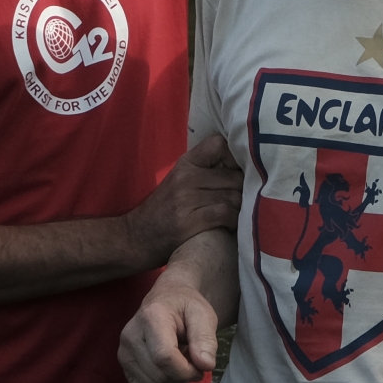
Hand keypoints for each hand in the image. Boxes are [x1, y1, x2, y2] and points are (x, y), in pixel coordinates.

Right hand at [119, 279, 219, 382]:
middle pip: (160, 377)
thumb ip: (205, 338)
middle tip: (193, 362)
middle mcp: (130, 337)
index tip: (202, 365)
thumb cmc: (186, 307)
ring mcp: (124, 355)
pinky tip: (171, 377)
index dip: (187, 369)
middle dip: (184, 377)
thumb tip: (205, 365)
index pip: (164, 357)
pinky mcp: (124, 369)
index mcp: (150, 318)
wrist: (166, 301)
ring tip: (181, 366)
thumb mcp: (203, 314)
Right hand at [125, 136, 242, 261]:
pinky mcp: (189, 221)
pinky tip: (230, 227)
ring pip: (233, 196)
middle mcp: (186, 177)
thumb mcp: (179, 181)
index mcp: (185, 164)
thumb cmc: (163, 211)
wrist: (136, 238)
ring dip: (242, 209)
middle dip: (245, 190)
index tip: (237, 174)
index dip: (234, 158)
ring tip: (239, 216)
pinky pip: (225, 214)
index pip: (218, 144)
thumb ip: (204, 172)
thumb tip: (242, 168)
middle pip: (234, 176)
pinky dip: (234, 222)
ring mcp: (186, 199)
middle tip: (247, 202)